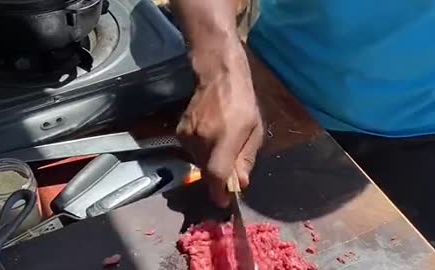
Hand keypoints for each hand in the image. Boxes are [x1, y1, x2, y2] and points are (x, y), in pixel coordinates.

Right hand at [177, 40, 263, 206]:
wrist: (218, 76)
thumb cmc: (243, 102)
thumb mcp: (255, 130)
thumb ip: (246, 158)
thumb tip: (240, 183)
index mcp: (224, 138)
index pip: (216, 174)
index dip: (219, 192)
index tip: (223, 201)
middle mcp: (202, 139)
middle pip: (207, 171)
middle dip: (218, 176)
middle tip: (230, 169)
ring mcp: (188, 135)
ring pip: (199, 162)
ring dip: (210, 162)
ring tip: (221, 144)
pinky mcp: (179, 132)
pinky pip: (191, 151)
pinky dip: (202, 151)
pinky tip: (210, 136)